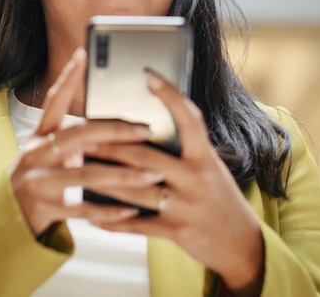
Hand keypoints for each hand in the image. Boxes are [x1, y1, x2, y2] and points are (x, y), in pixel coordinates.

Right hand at [9, 47, 162, 235]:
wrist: (4, 219)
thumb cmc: (37, 180)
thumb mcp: (46, 155)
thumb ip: (73, 140)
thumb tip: (116, 127)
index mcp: (38, 137)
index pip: (53, 101)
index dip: (68, 77)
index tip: (84, 54)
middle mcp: (34, 155)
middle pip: (77, 135)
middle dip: (115, 131)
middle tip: (146, 129)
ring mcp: (38, 182)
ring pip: (86, 174)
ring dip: (124, 175)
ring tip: (153, 174)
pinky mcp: (45, 209)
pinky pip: (83, 209)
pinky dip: (109, 211)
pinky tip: (132, 211)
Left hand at [84, 72, 265, 296]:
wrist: (241, 243)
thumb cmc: (219, 198)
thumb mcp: (210, 168)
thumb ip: (184, 150)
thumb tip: (146, 128)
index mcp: (205, 157)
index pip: (189, 119)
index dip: (169, 95)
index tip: (148, 75)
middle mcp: (196, 178)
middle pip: (145, 156)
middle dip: (110, 144)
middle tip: (82, 131)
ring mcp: (185, 206)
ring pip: (135, 189)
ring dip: (103, 180)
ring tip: (78, 167)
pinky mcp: (176, 232)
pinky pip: (137, 225)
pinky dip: (113, 221)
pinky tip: (92, 215)